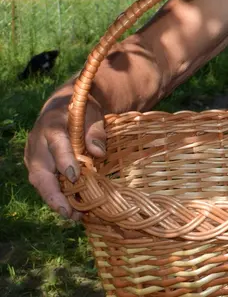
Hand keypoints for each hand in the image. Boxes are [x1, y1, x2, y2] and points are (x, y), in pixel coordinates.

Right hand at [24, 91, 106, 220]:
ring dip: (55, 200)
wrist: (62, 107)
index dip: (64, 161)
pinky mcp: (35, 165)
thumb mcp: (93, 113)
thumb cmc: (81, 110)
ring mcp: (33, 156)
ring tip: (73, 216)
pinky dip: (55, 196)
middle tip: (68, 211)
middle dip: (53, 194)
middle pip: (41, 172)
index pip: (56, 145)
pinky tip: (70, 208)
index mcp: (52, 126)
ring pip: (40, 182)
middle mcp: (37, 144)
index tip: (75, 177)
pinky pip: (44, 183)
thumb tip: (98, 152)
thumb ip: (96, 131)